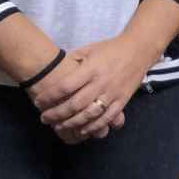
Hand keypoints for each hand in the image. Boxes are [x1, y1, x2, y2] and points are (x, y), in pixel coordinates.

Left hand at [35, 33, 156, 141]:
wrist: (139, 50)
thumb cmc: (111, 48)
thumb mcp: (89, 49)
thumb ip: (73, 60)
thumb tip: (56, 70)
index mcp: (91, 68)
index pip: (65, 86)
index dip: (49, 96)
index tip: (38, 102)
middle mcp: (101, 82)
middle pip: (75, 104)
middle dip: (56, 114)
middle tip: (44, 118)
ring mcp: (113, 93)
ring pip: (89, 114)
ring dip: (71, 123)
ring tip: (59, 126)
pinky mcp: (122, 101)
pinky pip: (106, 118)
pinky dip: (93, 126)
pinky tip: (82, 130)